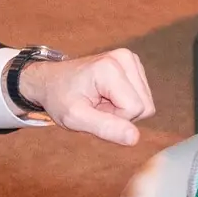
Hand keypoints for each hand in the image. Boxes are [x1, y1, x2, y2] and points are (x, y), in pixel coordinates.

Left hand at [19, 49, 151, 145]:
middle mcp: (125, 58)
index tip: (93, 110)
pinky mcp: (133, 65)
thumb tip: (135, 138)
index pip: (135, 109)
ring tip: (99, 101)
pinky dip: (124, 102)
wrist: (51, 81)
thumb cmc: (59, 98)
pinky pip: (142, 97)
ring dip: (123, 110)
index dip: (115, 119)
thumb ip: (105, 128)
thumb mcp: (75, 118)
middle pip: (145, 106)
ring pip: (146, 103)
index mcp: (110, 68)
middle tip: (95, 107)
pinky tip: (106, 96)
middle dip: (121, 115)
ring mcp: (131, 60)